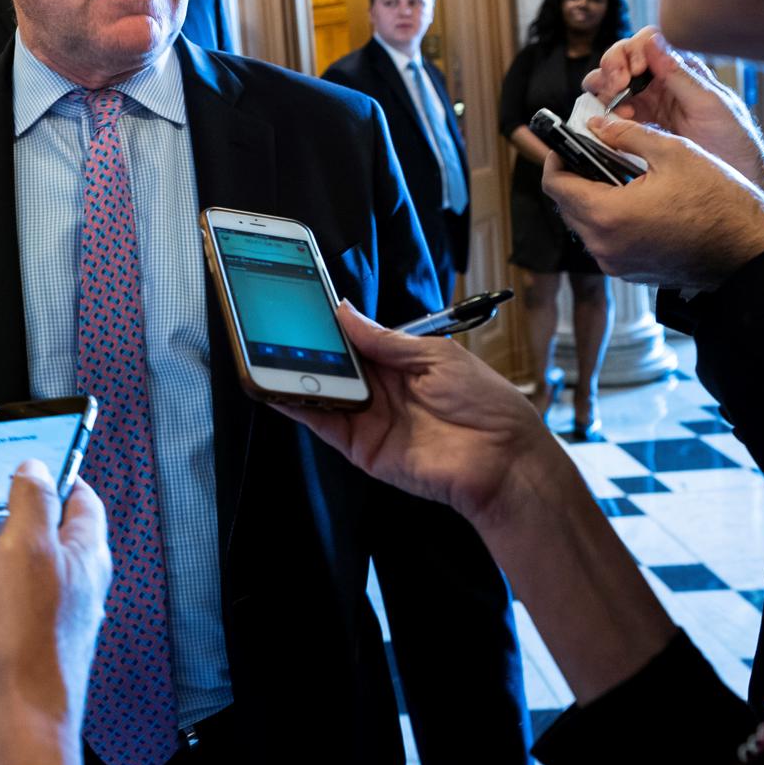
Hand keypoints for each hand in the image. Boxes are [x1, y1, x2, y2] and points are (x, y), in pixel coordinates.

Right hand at [0, 462, 110, 764]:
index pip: (80, 499)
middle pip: (30, 536)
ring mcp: (38, 621)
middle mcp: (66, 588)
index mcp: (82, 557)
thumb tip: (35, 466)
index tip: (23, 459)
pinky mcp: (9, 650)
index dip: (54, 474)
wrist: (9, 729)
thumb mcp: (26, 549)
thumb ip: (32, 501)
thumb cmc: (26, 646)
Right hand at [272, 303, 560, 530]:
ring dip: (293, 372)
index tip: (300, 303)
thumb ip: (384, 339)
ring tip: (261, 351)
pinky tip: (275, 385)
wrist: (502, 461)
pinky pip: (323, 422)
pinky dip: (298, 404)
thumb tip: (344, 311)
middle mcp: (380, 388)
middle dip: (304, 345)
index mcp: (399, 362)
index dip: (328, 324)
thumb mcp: (436, 356)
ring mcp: (368, 418)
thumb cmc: (484, 403)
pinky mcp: (360, 447)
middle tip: (270, 325)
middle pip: (333, 363)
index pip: (354, 340)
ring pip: (322, 390)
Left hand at [543, 117, 763, 290]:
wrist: (750, 250)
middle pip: (566, 206)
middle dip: (576, 178)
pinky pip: (606, 242)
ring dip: (593, 200)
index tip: (566, 145)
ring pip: (585, 225)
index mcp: (607, 215)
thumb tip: (597, 125)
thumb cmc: (719, 202)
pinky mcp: (631, 273)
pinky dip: (611, 221)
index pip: (555, 185)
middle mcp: (604, 246)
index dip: (556, 160)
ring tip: (620, 177)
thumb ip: (627, 136)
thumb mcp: (673, 153)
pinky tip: (637, 203)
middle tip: (596, 156)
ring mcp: (617, 264)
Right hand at [583, 27, 763, 188]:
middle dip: (611, 68)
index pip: (645, 42)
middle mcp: (657, 83)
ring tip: (615, 106)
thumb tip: (653, 40)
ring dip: (602, 89)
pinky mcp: (631, 129)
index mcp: (678, 70)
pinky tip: (615, 123)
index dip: (633, 50)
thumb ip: (680, 73)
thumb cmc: (732, 140)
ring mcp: (642, 106)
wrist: (730, 184)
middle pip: (619, 60)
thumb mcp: (710, 103)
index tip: (635, 70)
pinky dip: (601, 114)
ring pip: (606, 84)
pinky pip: (605, 114)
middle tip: (617, 86)